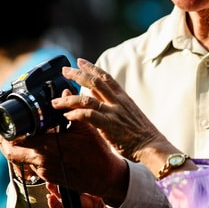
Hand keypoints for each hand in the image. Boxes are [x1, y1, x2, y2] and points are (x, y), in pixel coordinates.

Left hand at [0, 118, 128, 203]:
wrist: (106, 177)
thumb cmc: (97, 153)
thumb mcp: (85, 127)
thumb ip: (70, 108)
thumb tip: (63, 91)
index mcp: (46, 149)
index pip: (12, 144)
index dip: (0, 134)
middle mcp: (42, 162)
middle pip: (10, 153)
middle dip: (2, 141)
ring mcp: (44, 172)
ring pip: (22, 159)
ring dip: (18, 146)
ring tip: (18, 132)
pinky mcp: (50, 177)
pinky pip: (33, 164)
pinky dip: (30, 153)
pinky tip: (37, 143)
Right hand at [45, 183, 137, 207]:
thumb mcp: (116, 201)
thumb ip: (105, 191)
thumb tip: (94, 180)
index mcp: (103, 195)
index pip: (87, 184)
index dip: (77, 178)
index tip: (69, 172)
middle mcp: (93, 203)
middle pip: (76, 192)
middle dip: (65, 185)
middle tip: (56, 177)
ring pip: (69, 202)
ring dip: (59, 195)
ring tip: (50, 187)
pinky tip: (52, 201)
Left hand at [55, 58, 179, 165]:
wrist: (153, 146)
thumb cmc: (142, 134)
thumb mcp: (130, 114)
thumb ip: (116, 106)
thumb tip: (101, 102)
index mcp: (123, 98)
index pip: (106, 77)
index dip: (92, 68)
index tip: (80, 61)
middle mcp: (118, 102)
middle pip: (94, 82)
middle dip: (77, 74)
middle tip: (64, 71)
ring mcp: (114, 113)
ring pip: (87, 98)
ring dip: (68, 99)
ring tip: (56, 102)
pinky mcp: (110, 126)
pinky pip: (89, 115)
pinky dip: (76, 114)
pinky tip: (67, 116)